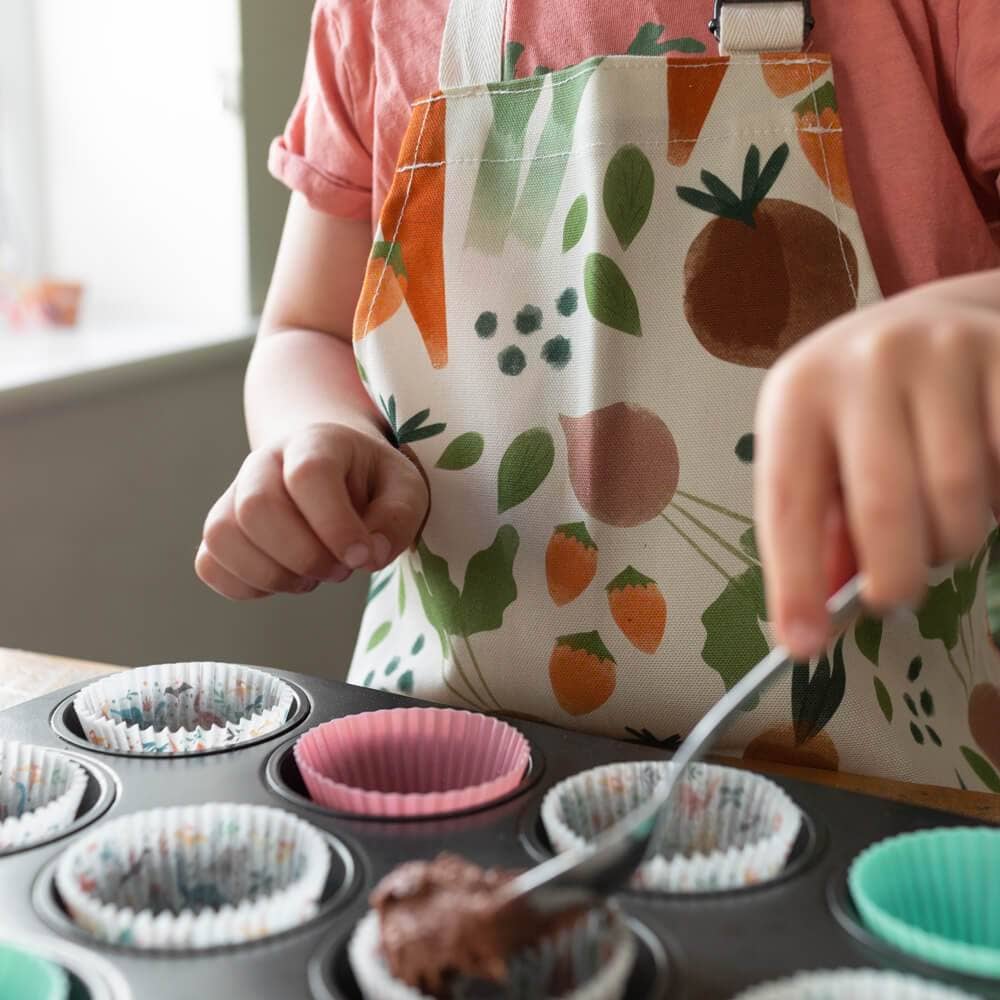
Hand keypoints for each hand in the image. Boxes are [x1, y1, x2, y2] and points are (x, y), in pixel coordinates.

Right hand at [196, 422, 428, 599]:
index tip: (363, 557)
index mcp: (315, 442)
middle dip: (304, 555)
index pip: (308, 475)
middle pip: (256, 506)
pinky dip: (248, 586)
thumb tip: (370, 556)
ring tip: (313, 575)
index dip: (335, 525)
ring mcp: (234, 495)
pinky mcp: (220, 532)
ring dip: (275, 574)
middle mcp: (264, 463)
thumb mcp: (406, 490)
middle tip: (341, 569)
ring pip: (223, 536)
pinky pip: (209, 564)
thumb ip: (397, 518)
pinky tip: (285, 579)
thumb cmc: (373, 482)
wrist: (335, 472)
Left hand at [755, 279, 999, 659]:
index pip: (788, 501)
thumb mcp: (822, 452)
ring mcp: (941, 351)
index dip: (795, 581)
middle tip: (894, 597)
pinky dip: (999, 501)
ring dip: (954, 539)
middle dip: (894, 577)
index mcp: (797, 394)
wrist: (935, 320)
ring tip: (943, 527)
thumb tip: (817, 621)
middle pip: (882, 505)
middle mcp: (863, 363)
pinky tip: (985, 491)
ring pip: (958, 495)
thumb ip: (820, 526)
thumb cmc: (863, 410)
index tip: (803, 646)